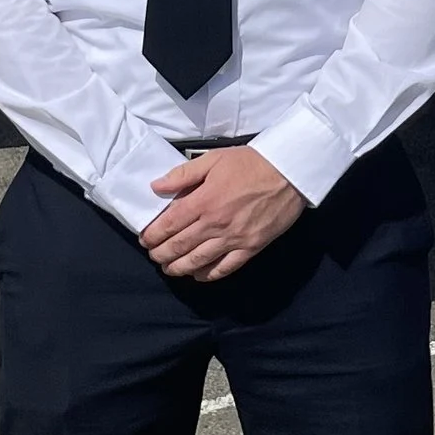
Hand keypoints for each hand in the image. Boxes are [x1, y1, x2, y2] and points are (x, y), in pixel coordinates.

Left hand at [140, 147, 306, 281]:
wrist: (289, 172)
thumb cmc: (251, 163)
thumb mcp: (214, 159)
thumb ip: (183, 174)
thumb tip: (156, 186)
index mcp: (204, 201)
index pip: (170, 224)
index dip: (153, 235)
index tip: (145, 239)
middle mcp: (215, 223)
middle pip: (180, 246)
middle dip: (162, 254)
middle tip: (154, 256)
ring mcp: (234, 238)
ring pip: (199, 261)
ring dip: (179, 268)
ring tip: (170, 269)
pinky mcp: (251, 248)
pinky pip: (226, 267)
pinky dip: (209, 275)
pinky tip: (198, 275)